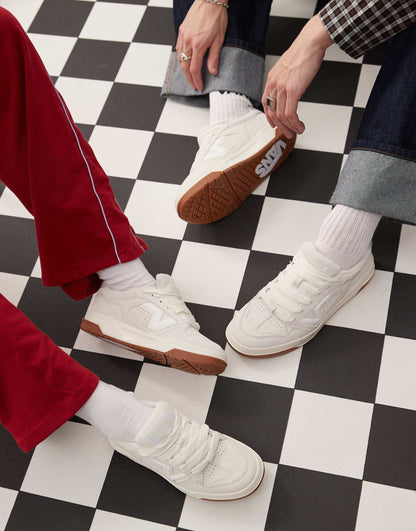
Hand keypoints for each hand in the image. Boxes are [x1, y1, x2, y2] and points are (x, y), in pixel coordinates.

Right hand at [176, 0, 227, 91]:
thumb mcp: (219, 39)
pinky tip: (185, 61)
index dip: (197, 80)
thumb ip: (214, 57)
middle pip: (185, 66)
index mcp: (198, 45)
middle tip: (194, 85)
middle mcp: (188, 41)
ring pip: (180, 58)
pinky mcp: (181, 30)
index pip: (195, 69)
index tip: (199, 87)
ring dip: (184, 69)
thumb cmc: (216, 16)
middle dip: (189, 78)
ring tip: (189, 76)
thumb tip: (213, 72)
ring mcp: (183, 35)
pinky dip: (181, 58)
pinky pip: (178, 48)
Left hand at [262, 15, 332, 137]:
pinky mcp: (292, 90)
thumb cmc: (303, 53)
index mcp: (272, 79)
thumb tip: (290, 90)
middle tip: (288, 133)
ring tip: (297, 131)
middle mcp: (274, 84)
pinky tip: (300, 125)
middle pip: (273, 113)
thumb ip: (285, 80)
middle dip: (281, 127)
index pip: (265, 103)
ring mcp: (282, 88)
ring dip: (290, 127)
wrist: (310, 43)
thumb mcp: (288, 68)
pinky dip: (295, 123)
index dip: (269, 117)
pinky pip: (290, 113)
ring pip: (282, 116)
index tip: (274, 125)